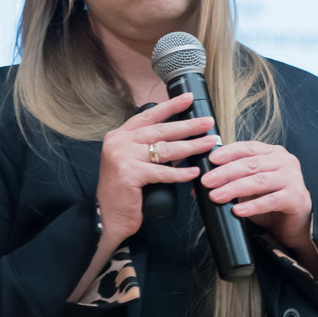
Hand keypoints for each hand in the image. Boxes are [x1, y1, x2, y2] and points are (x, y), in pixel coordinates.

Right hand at [95, 93, 217, 242]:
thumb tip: (179, 136)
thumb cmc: (125, 191)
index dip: (170, 106)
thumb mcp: (132, 161)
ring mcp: (122, 157)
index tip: (188, 98)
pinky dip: (180, 173)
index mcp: (119, 136)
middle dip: (187, 126)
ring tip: (208, 143)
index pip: (148, 116)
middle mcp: (119, 142)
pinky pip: (162, 172)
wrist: (108, 218)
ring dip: (190, 146)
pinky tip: (194, 171)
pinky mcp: (129, 174)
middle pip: (160, 130)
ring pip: (164, 149)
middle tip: (207, 122)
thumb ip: (147, 147)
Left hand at [201, 141, 314, 259]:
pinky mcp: (296, 197)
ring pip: (259, 180)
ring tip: (216, 196)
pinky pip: (270, 200)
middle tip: (207, 181)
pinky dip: (252, 206)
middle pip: (251, 164)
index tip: (211, 159)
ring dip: (234, 188)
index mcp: (273, 153)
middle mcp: (285, 162)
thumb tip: (201, 183)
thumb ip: (233, 180)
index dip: (228, 152)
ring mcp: (293, 178)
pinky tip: (238, 210)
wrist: (293, 225)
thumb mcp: (250, 187)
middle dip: (226, 173)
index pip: (248, 148)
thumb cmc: (271, 202)